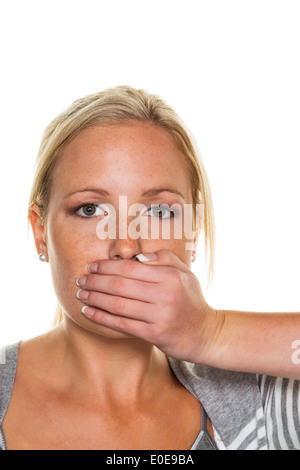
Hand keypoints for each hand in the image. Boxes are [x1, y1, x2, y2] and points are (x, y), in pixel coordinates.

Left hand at [76, 249, 221, 362]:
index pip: (130, 267)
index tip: (91, 266)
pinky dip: (102, 317)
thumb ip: (164, 258)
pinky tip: (89, 312)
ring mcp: (160, 315)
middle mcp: (165, 294)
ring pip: (117, 304)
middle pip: (119, 284)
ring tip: (81, 294)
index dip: (106, 266)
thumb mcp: (185, 273)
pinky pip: (122, 324)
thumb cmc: (192, 300)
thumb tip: (139, 255)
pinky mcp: (154, 334)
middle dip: (95, 281)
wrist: (206, 333)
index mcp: (170, 276)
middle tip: (80, 279)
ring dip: (94, 298)